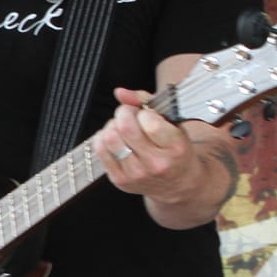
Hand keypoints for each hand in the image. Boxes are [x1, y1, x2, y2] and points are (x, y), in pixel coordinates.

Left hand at [98, 88, 203, 203]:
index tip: (147, 114)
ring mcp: (136, 174)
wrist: (176, 184)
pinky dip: (103, 138)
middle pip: (125, 128)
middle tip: (130, 114)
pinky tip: (116, 139)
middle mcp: (156, 164)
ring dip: (113, 126)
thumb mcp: (173, 124)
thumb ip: (148, 102)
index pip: (150, 122)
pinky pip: (100, 150)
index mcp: (175, 148)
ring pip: (110, 138)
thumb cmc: (175, 149)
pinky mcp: (120, 180)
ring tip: (123, 128)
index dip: (144, 112)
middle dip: (124, 113)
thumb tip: (121, 93)